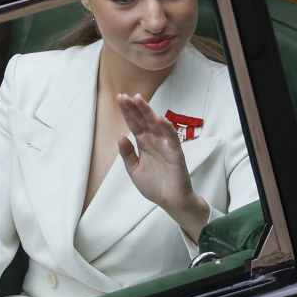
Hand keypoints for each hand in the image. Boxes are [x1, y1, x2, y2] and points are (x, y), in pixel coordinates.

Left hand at [117, 93, 210, 240]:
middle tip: (126, 96)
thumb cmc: (154, 185)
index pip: (134, 124)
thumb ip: (127, 154)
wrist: (170, 201)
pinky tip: (160, 118)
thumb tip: (120, 136)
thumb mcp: (134, 170)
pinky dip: (167, 128)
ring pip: (156, 124)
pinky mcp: (176, 153)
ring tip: (139, 100)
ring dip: (148, 112)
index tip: (120, 98)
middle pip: (143, 120)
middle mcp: (154, 141)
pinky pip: (172, 138)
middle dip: (135, 108)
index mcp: (143, 144)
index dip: (127, 112)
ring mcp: (165, 145)